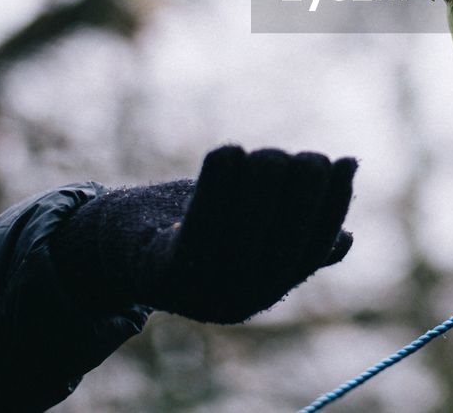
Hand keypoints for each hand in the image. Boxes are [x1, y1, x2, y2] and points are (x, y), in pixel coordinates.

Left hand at [153, 145, 355, 322]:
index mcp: (264, 290)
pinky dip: (217, 187)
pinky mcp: (161, 272)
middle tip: (302, 155)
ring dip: (263, 184)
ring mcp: (197, 292)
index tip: (344, 163)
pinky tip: (227, 151)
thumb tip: (348, 239)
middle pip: (284, 245)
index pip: (314, 250)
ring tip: (263, 152)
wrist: (104, 245)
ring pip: (245, 235)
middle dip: (303, 194)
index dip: (335, 206)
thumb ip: (288, 235)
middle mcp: (235, 301)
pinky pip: (198, 229)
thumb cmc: (183, 227)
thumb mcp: (243, 231)